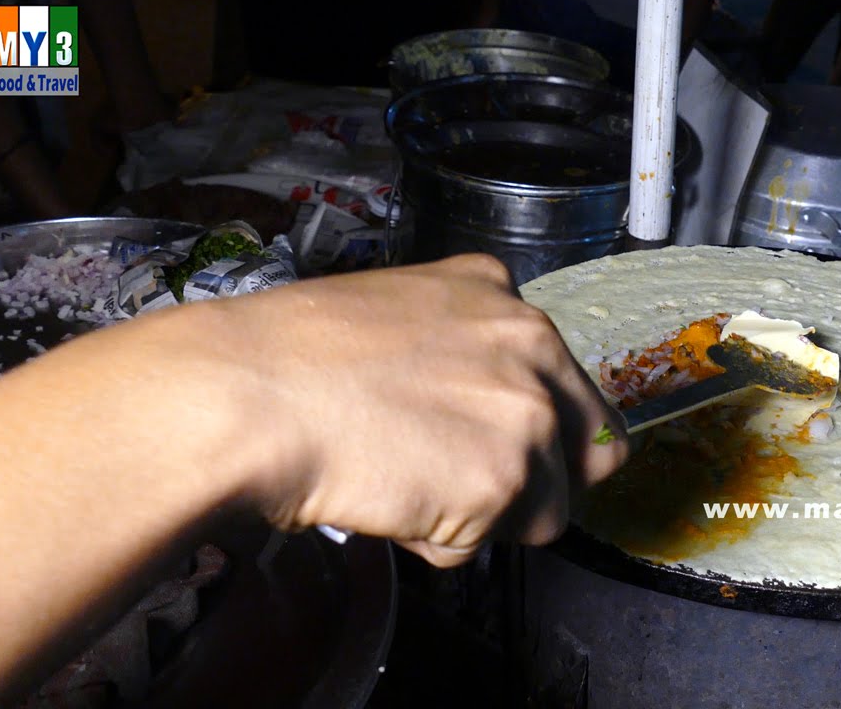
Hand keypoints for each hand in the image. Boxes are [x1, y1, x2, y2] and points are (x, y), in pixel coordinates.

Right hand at [211, 254, 627, 565]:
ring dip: (485, 517)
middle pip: (592, 451)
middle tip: (476, 490)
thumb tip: (473, 410)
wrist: (248, 395)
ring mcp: (526, 412)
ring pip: (548, 510)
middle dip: (542, 483)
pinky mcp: (506, 479)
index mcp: (502, 295)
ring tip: (410, 488)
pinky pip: (486, 544)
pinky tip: (390, 501)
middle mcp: (534, 345)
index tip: (500, 450)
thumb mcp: (398, 314)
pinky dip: (440, 541)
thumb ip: (460, 351)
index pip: (568, 386)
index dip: (537, 433)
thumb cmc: (289, 358)